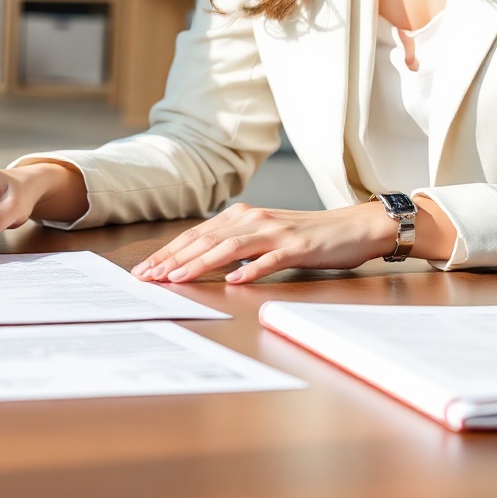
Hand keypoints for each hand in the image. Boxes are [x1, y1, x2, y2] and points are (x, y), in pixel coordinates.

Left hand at [132, 201, 397, 284]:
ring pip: (229, 248)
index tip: (144, 270)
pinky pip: (269, 260)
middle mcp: (252, 220)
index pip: (195, 235)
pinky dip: (250, 269)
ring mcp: (275, 233)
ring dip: (200, 263)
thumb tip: (199, 260)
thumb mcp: (262, 236)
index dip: (168, 252)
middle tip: (148, 277)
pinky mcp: (297, 248)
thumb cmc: (305, 236)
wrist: (351, 227)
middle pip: (205, 240)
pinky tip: (234, 281)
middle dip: (172, 259)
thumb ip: (234, 244)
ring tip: (177, 278)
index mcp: (240, 216)